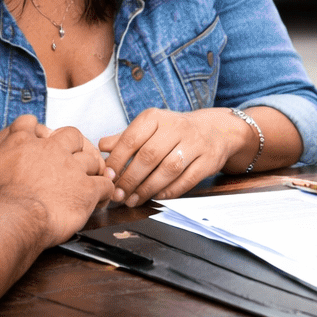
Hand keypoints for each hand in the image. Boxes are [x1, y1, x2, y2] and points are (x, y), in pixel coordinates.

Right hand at [0, 114, 117, 244]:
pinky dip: (107, 190)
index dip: (34, 130)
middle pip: (71, 134)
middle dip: (75, 144)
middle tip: (73, 158)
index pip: (30, 123)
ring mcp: (71, 168)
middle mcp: (50, 150)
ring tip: (93, 179)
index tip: (37, 139)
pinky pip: (105, 184)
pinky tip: (104, 197)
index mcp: (22, 143)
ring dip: (93, 168)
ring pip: (92, 159)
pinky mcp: (86, 189)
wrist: (10, 220)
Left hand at [101, 108, 251, 206]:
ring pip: (169, 169)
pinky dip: (170, 191)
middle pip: (149, 156)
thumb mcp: (150, 128)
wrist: (215, 130)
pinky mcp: (209, 160)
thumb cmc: (175, 132)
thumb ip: (125, 138)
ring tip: (134, 200)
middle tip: (118, 195)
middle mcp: (177, 127)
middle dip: (130, 179)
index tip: (107, 177)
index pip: (131, 139)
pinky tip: (157, 197)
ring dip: (148, 188)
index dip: (117, 161)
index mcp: (156, 117)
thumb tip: (102, 146)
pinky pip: (187, 180)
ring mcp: (195, 143)